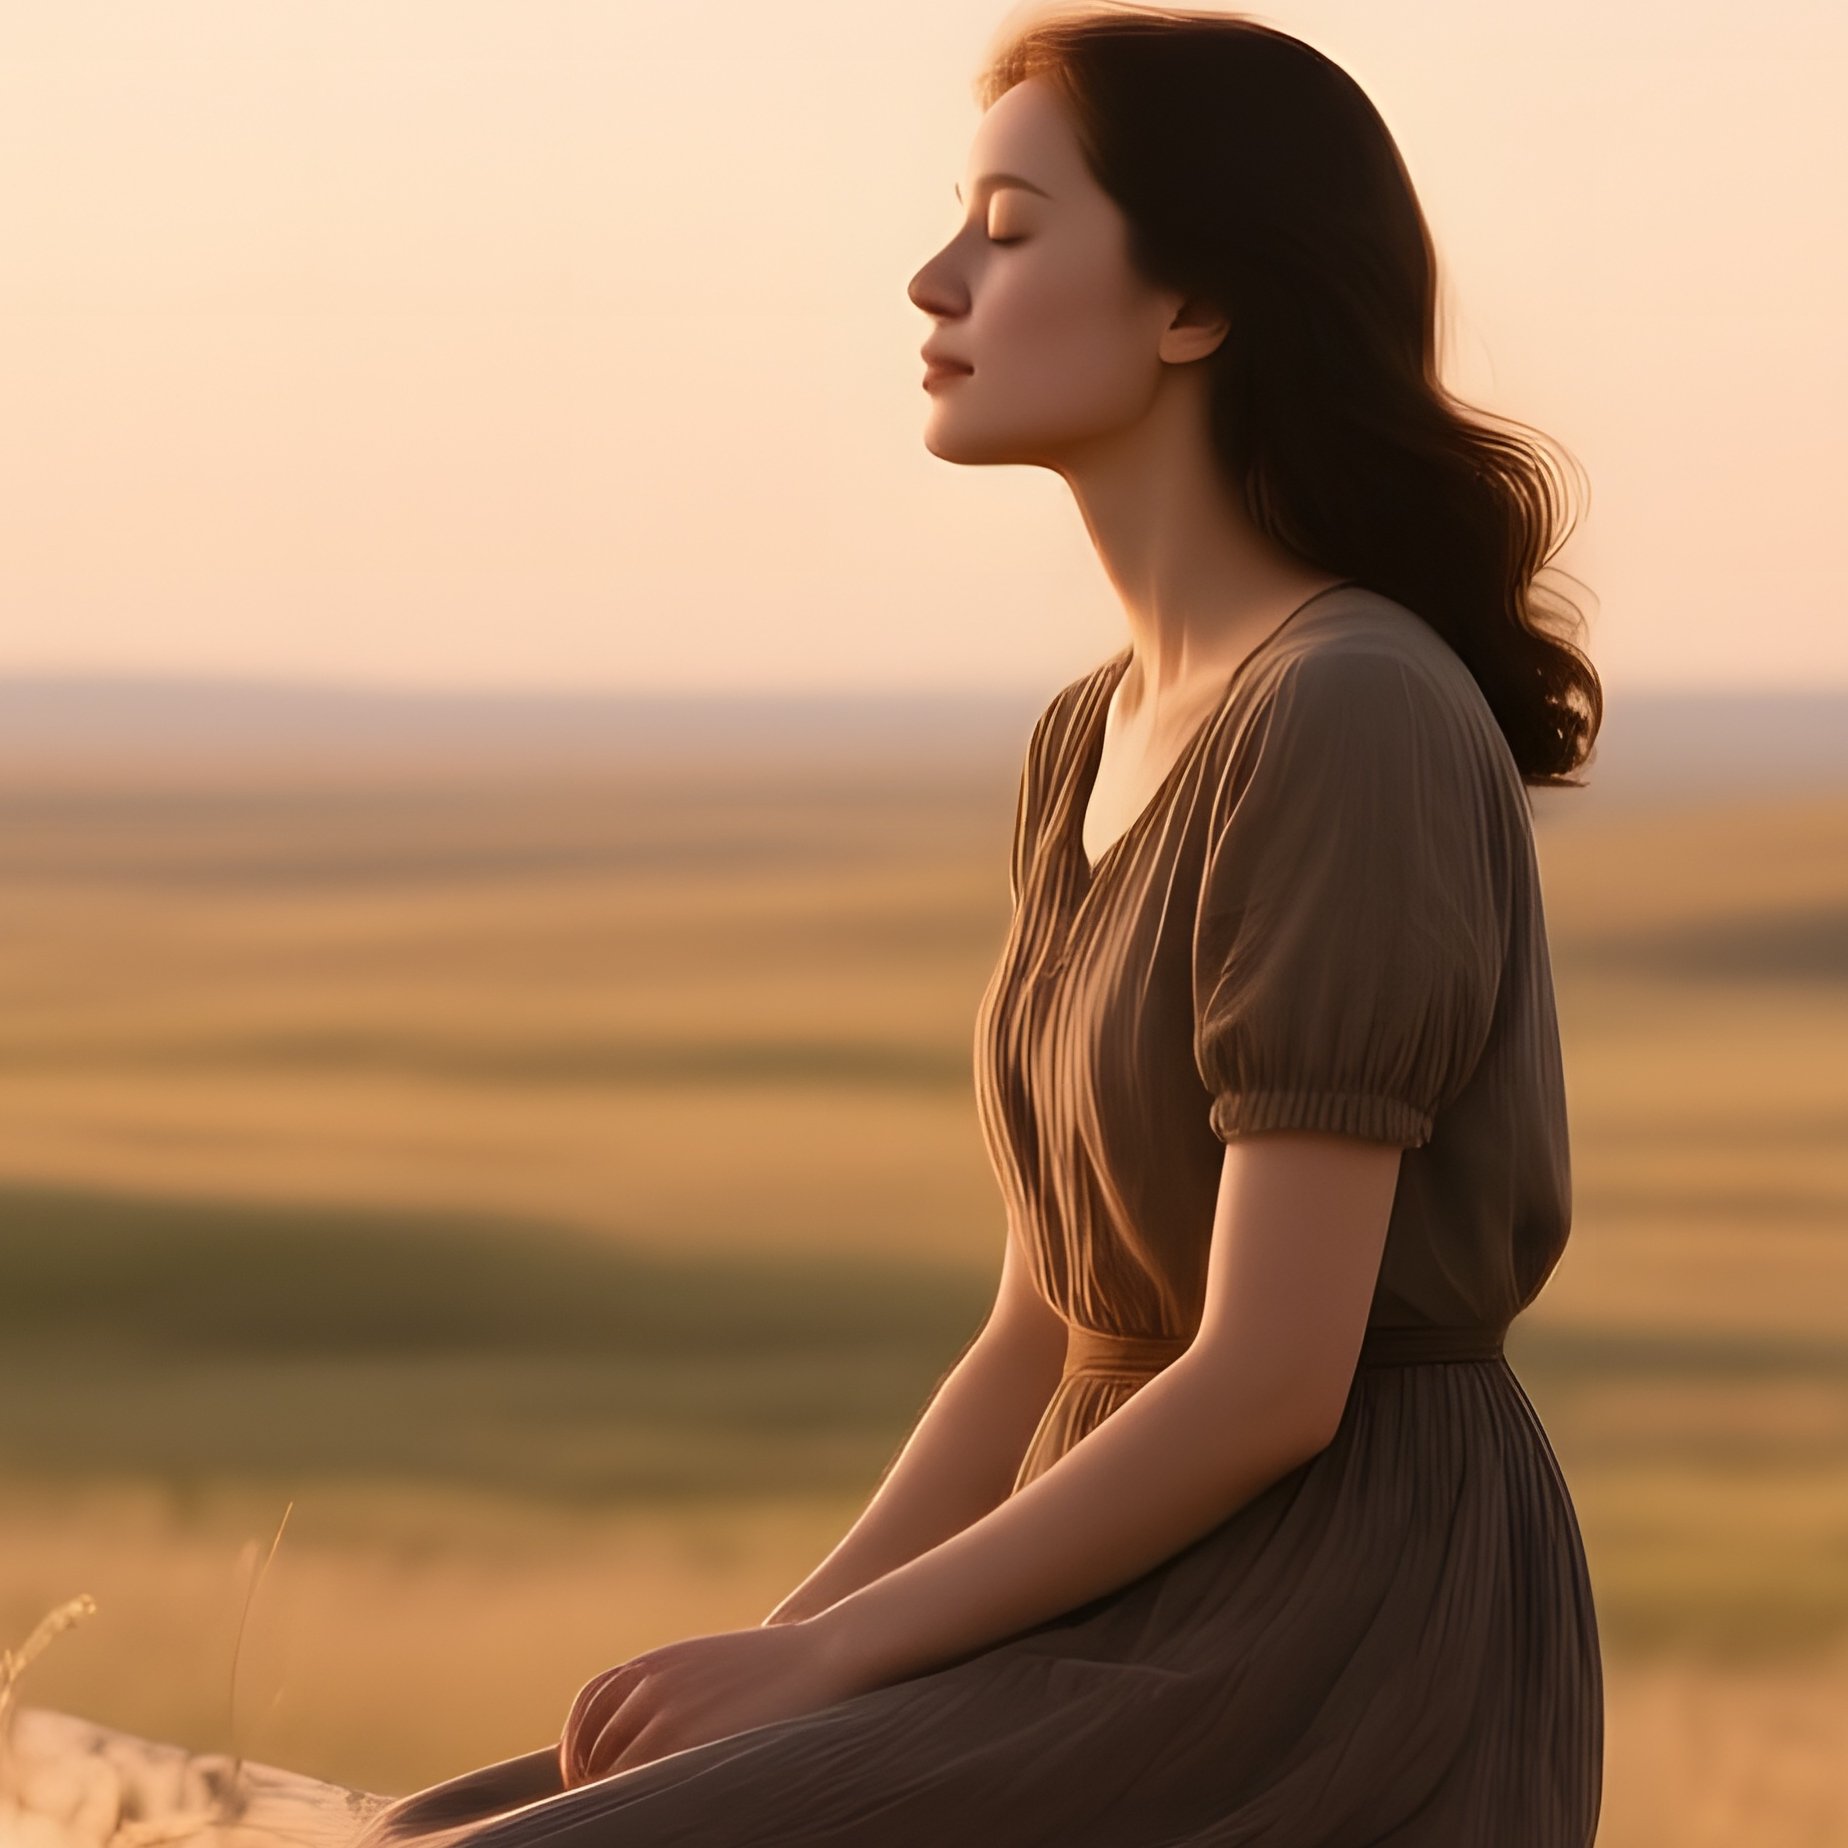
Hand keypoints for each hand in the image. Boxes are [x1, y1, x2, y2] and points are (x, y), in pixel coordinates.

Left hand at [557, 1619, 868, 1788]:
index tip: (581, 1773)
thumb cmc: (772, 1665)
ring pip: (610, 1766)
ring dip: (602, 1792)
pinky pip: (639, 1777)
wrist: (819, 1654)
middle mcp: (652, 1684)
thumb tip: (647, 1727)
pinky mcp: (690, 1741)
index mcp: (654, 1662)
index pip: (588, 1706)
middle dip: (586, 1776)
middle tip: (591, 1805)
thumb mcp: (707, 1661)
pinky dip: (626, 1794)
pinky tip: (641, 1810)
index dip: (577, 1744)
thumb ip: (671, 1685)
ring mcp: (668, 1712)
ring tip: (614, 1817)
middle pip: (593, 1742)